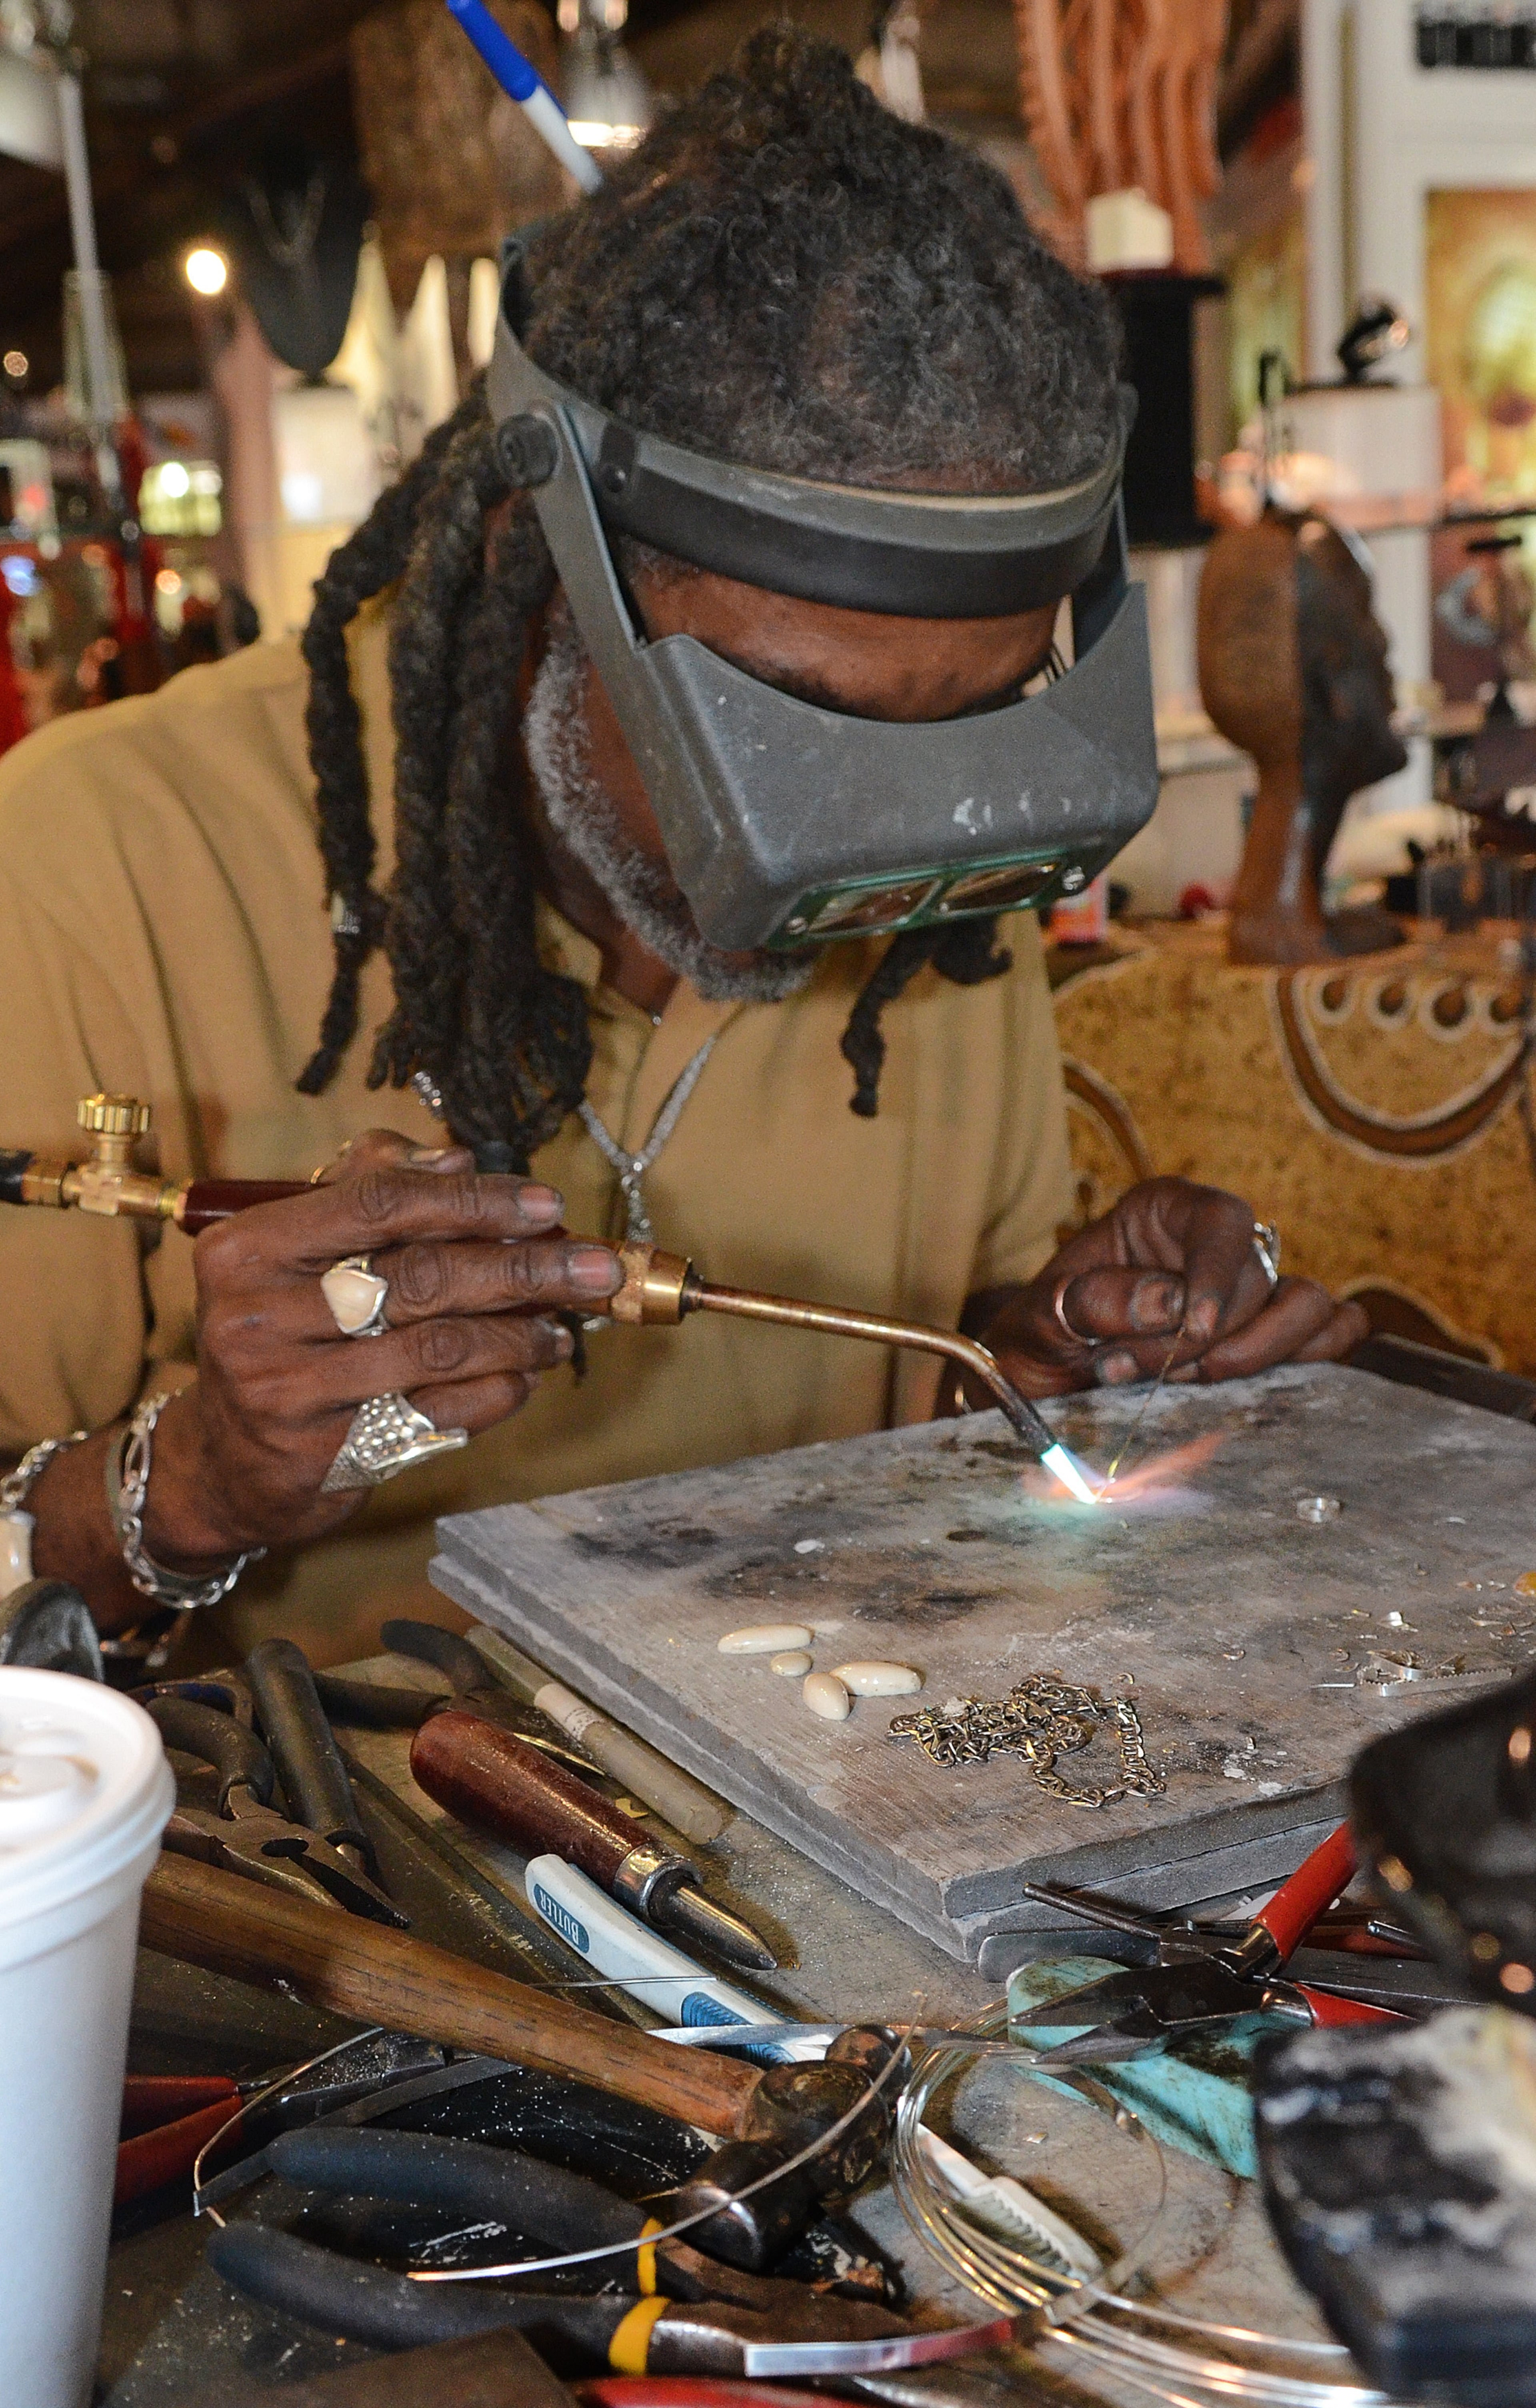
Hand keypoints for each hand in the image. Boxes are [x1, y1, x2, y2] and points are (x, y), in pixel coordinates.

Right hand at [136, 1132, 621, 1561]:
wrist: (229, 1460)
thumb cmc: (283, 1333)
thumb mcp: (298, 1250)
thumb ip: (368, 1188)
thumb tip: (455, 1157)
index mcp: (249, 1247)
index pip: (381, 1202)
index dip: (474, 1200)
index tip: (547, 1205)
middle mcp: (257, 1315)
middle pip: (421, 1275)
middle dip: (524, 1269)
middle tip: (593, 1268)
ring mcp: (286, 1390)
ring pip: (439, 1347)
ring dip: (520, 1336)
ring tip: (564, 1328)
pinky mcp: (322, 1455)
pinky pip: (439, 1413)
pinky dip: (497, 1391)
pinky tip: (525, 1377)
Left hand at [966, 1177, 1366, 1400]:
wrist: (1042, 1380)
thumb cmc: (1040, 1335)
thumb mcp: (1043, 1315)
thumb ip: (1097, 1302)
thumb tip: (1172, 1303)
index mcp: (1163, 1211)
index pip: (1221, 1222)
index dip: (1218, 1275)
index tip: (1195, 1328)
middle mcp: (1216, 1243)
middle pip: (1259, 1280)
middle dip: (1205, 1340)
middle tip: (1139, 1372)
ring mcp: (1252, 1289)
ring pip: (1309, 1307)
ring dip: (1256, 1354)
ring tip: (1183, 1379)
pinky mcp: (1274, 1333)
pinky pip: (1332, 1333)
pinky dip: (1310, 1358)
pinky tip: (1246, 1384)